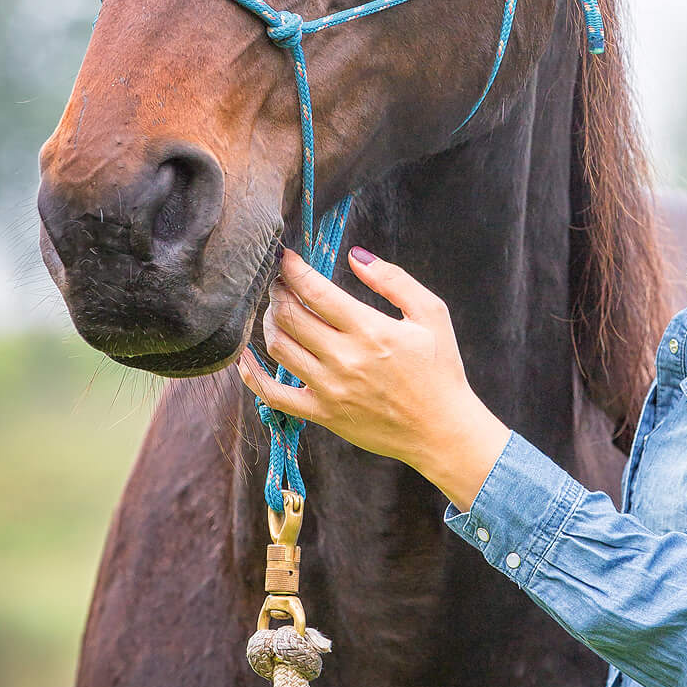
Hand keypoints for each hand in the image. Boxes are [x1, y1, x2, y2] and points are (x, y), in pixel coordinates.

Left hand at [237, 247, 510, 510]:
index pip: (314, 291)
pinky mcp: (322, 414)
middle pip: (289, 316)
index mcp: (370, 330)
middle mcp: (344, 358)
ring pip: (278, 347)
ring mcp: (329, 389)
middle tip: (281, 284)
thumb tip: (354, 256)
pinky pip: (273, 394)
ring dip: (269, 323)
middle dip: (278, 292)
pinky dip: (251, 375)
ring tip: (278, 313)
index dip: (292, 269)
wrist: (441, 430)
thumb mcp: (431, 314)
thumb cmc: (440, 369)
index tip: (285, 257)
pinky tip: (245, 357)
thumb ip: (393, 280)